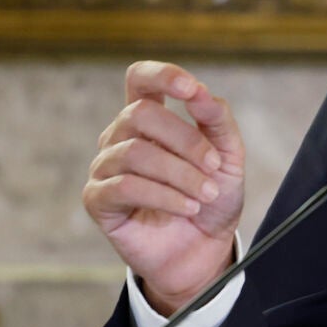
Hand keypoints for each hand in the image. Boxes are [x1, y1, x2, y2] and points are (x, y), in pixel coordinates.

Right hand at [83, 62, 246, 313]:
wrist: (204, 250)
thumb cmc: (211, 199)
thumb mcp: (228, 157)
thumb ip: (216, 120)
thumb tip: (200, 92)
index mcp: (150, 119)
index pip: (140, 79)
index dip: (162, 76)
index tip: (191, 89)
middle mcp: (121, 137)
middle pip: (140, 114)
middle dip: (184, 139)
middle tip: (214, 166)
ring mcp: (106, 167)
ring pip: (134, 152)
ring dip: (179, 173)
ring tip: (206, 194)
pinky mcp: (98, 199)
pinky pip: (124, 186)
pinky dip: (163, 196)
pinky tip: (187, 207)